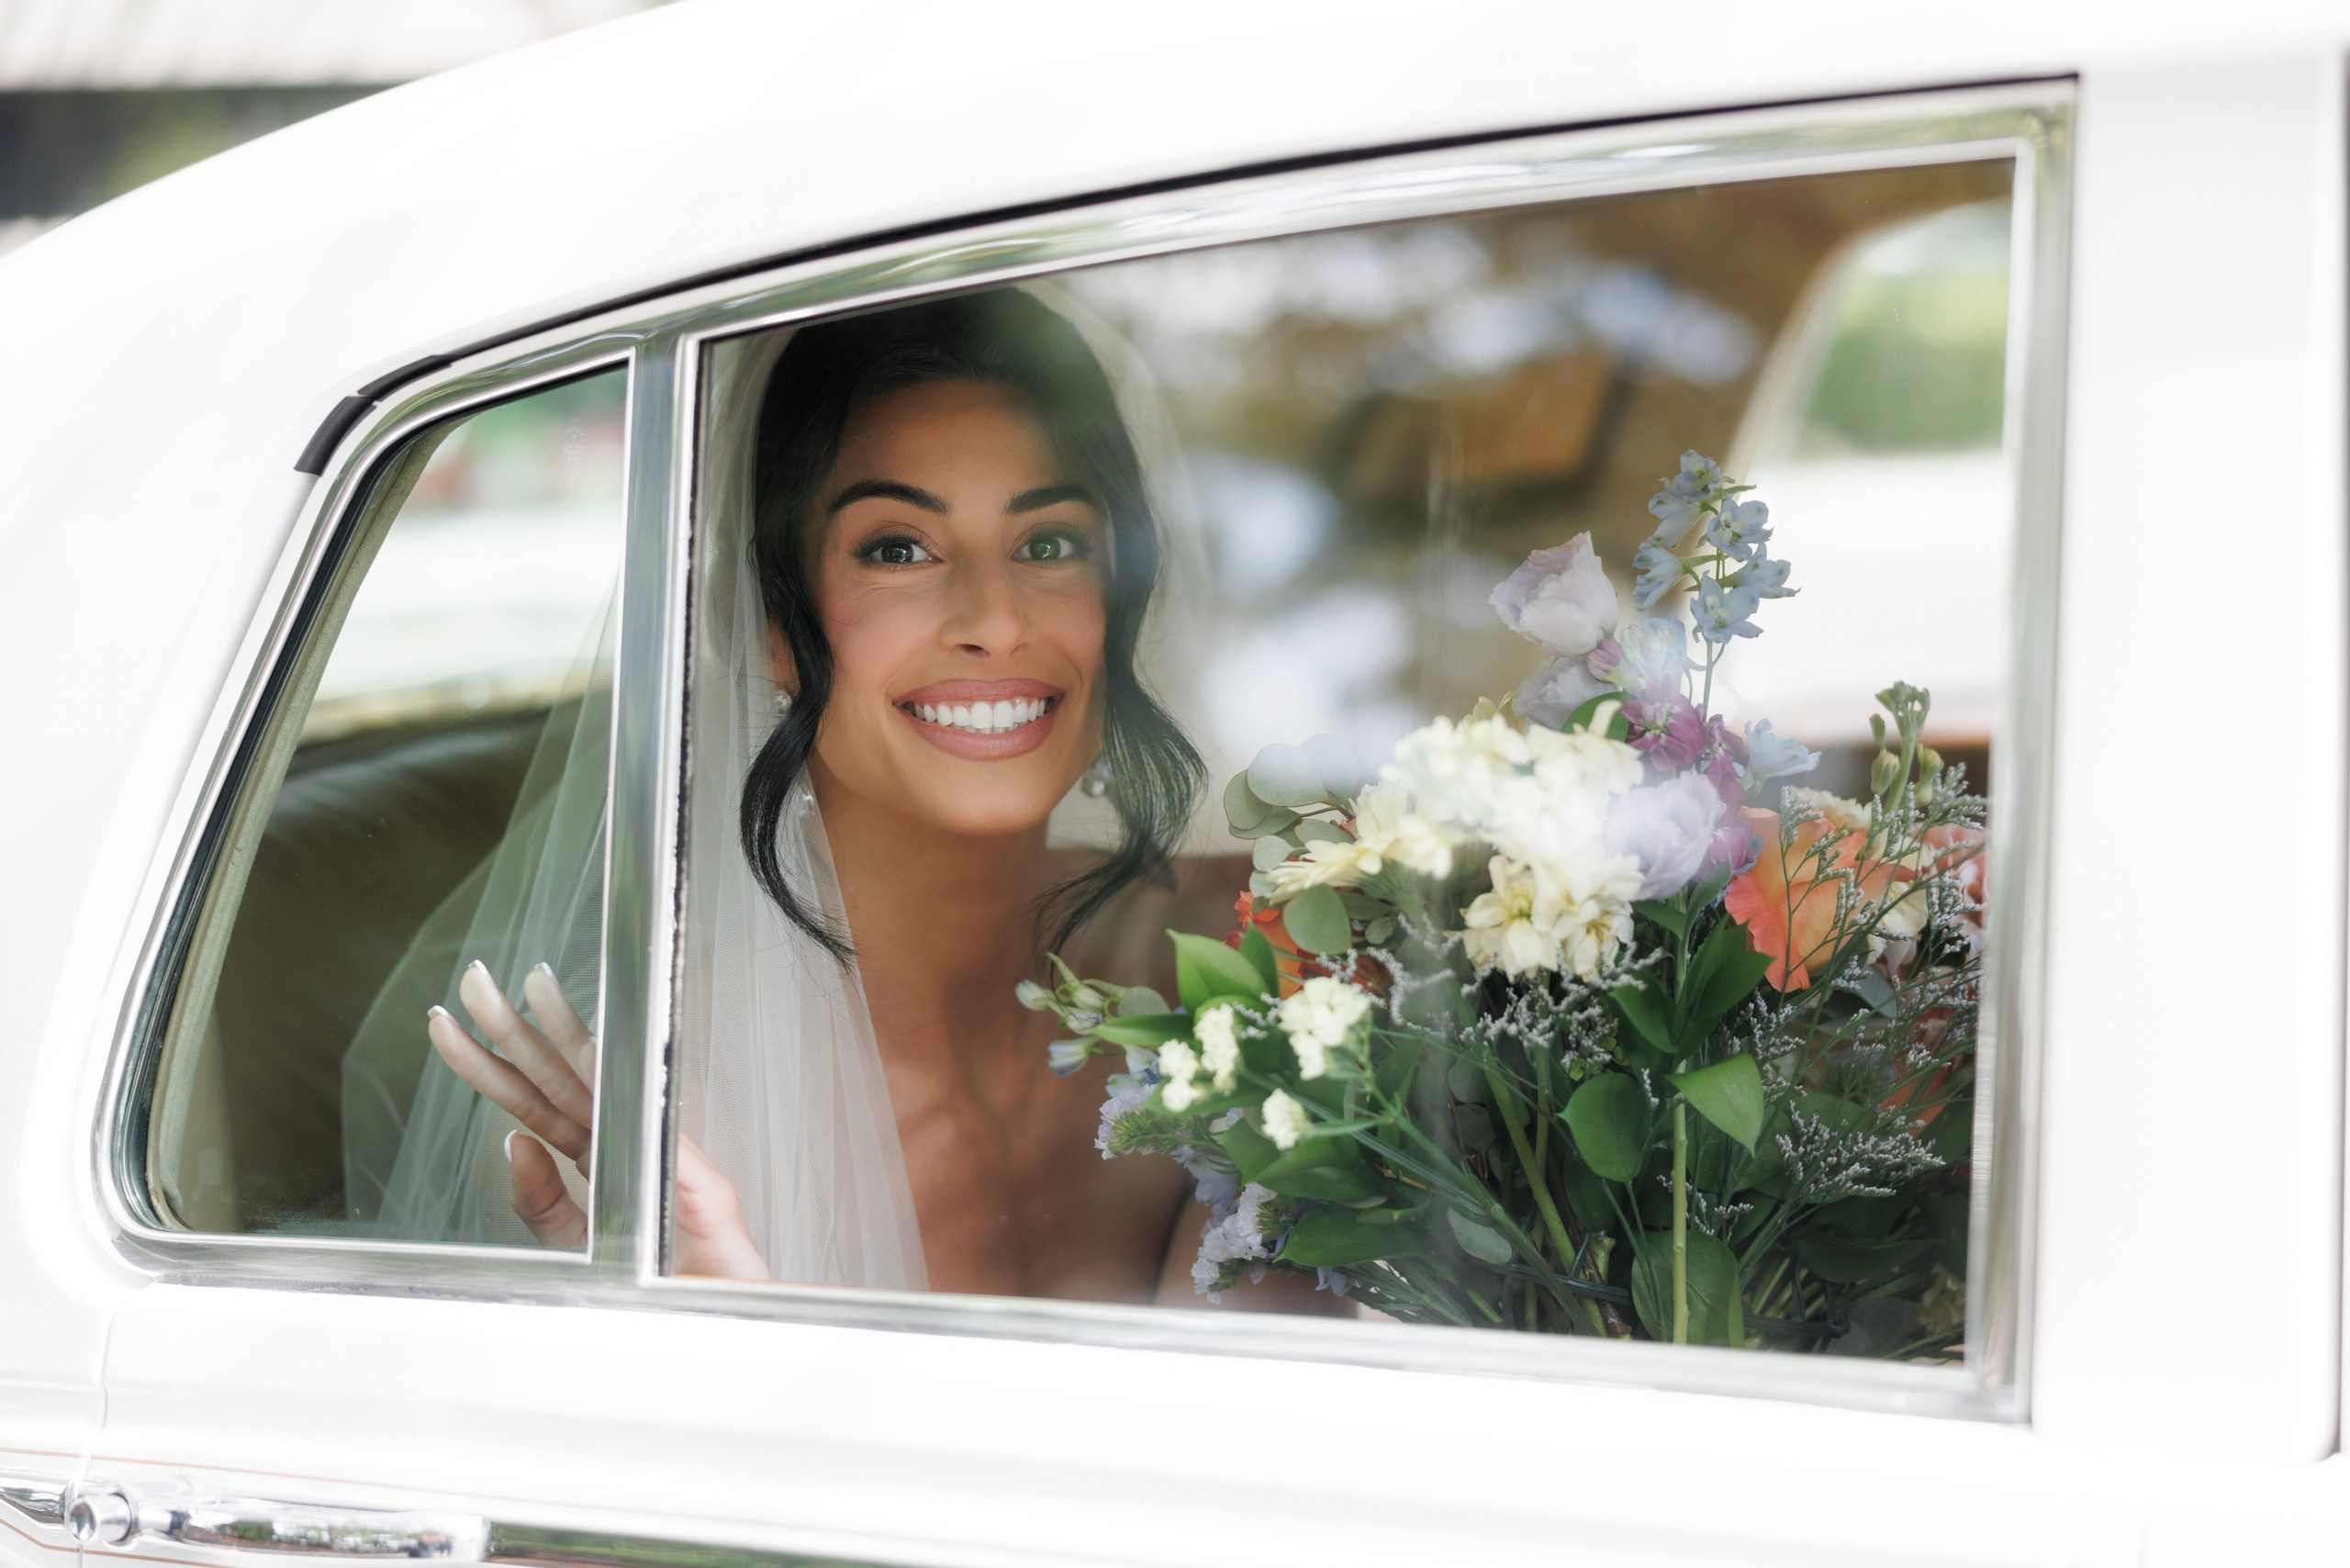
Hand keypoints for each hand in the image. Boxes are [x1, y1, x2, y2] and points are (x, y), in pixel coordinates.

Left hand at [425, 961, 768, 1279]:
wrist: (722, 1330)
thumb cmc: (666, 1291)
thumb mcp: (581, 1249)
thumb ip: (544, 1204)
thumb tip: (512, 1143)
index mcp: (598, 1161)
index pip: (534, 1105)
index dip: (492, 1068)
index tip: (450, 1030)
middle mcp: (627, 1144)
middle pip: (557, 1080)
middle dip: (513, 1030)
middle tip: (474, 982)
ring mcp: (661, 1153)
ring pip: (603, 1082)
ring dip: (565, 1030)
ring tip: (527, 987)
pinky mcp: (696, 1175)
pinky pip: (654, 1118)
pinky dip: (630, 1083)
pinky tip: (598, 1047)